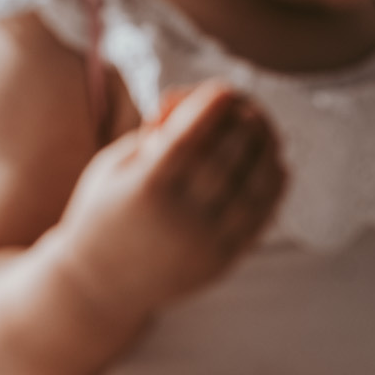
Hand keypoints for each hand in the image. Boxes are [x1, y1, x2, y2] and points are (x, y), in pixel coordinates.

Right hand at [51, 81, 286, 319]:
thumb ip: (151, 135)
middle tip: (249, 104)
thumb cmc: (104, 213)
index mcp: (146, 189)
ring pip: (253, 187)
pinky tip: (274, 163)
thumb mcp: (113, 168)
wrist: (100, 286)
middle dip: (243, 124)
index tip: (222, 88)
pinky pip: (261, 216)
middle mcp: (180, 217)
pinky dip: (273, 186)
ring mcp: (206, 241)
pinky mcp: (224, 259)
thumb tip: (190, 100)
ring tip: (266, 130)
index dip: (209, 109)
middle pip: (227, 159)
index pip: (188, 138)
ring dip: (266, 151)